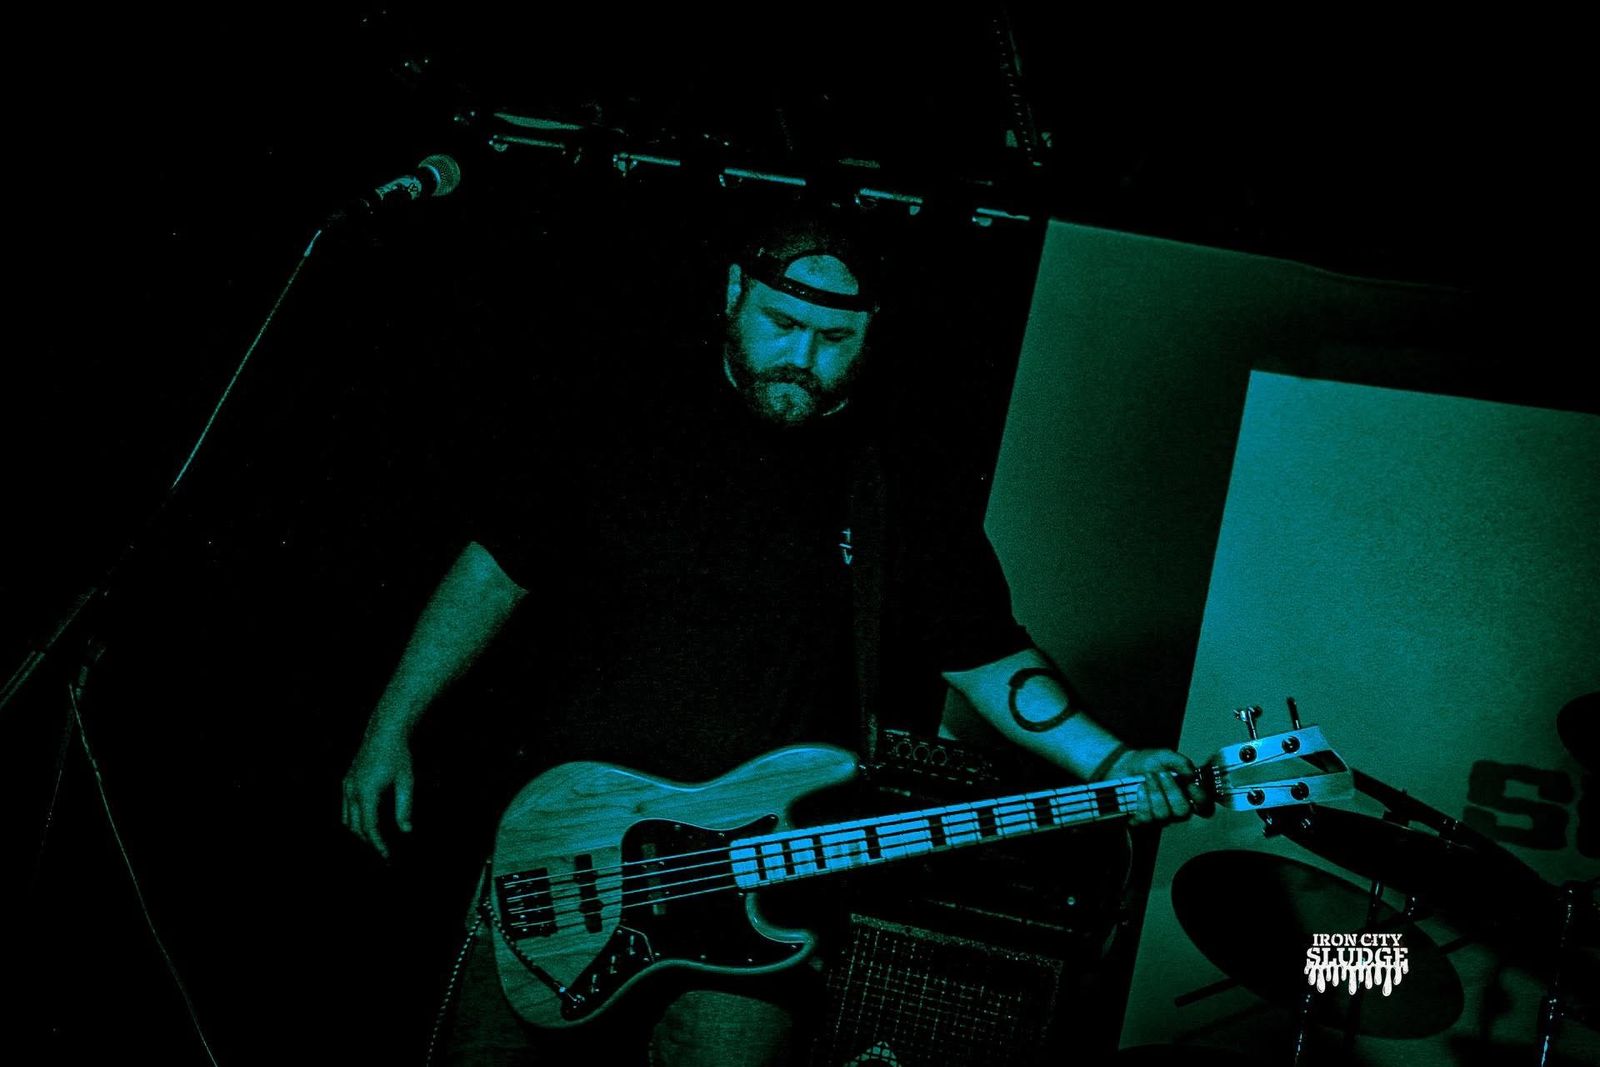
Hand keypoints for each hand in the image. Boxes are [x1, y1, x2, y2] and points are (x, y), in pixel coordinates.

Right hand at [341, 726, 414, 858]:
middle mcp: (352, 790)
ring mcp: (347, 785)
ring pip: (347, 819)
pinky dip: (354, 820)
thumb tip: (406, 830)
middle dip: (368, 842)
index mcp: (367, 791)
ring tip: (375, 842)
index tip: (386, 855)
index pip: (369, 827)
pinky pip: (346, 808)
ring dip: (359, 833)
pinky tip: (367, 825)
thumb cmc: (398, 755)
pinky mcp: (347, 781)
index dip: (377, 843)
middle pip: (355, 827)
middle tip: (383, 853)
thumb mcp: (406, 781)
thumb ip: (405, 807)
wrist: (384, 732)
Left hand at [1107, 748, 1212, 825]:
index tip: (1191, 783)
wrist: (1124, 765)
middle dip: (1172, 791)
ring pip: (1163, 814)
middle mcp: (1176, 809)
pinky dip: (1142, 800)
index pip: (1203, 805)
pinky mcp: (1142, 820)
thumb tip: (1192, 774)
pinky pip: (1146, 817)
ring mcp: (1159, 817)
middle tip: (1161, 774)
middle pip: (1183, 812)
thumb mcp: (1165, 756)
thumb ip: (1180, 762)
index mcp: (1187, 794)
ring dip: (1155, 793)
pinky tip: (1139, 788)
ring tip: (1147, 777)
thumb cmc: (1149, 762)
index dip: (1200, 797)